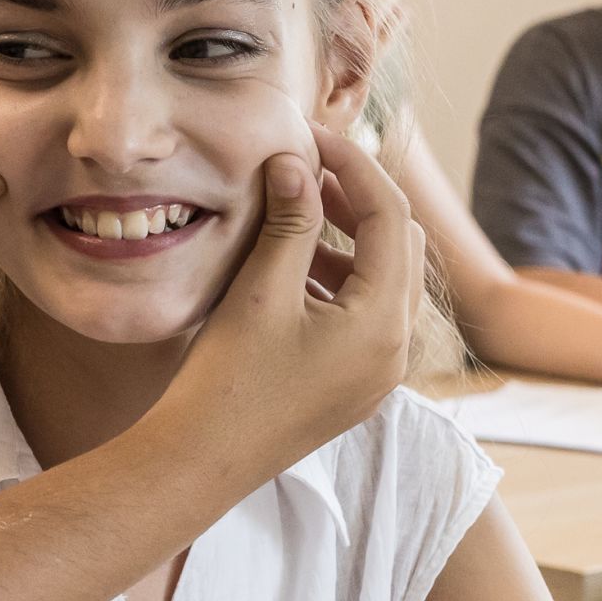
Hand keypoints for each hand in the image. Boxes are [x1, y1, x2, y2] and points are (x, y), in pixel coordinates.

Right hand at [159, 137, 419, 474]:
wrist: (202, 462)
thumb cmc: (227, 380)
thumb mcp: (261, 289)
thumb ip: (289, 220)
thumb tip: (299, 160)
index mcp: (383, 322)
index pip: (390, 216)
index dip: (355, 166)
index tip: (313, 137)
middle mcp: (396, 350)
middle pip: (399, 247)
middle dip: (358, 199)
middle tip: (308, 168)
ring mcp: (378, 373)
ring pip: (383, 282)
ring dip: (347, 240)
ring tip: (295, 210)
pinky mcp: (355, 386)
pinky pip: (365, 317)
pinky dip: (338, 281)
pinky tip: (292, 265)